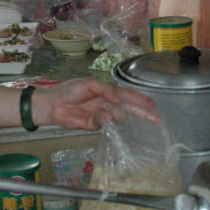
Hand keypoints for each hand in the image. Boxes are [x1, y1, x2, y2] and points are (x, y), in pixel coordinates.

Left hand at [31, 78, 158, 132]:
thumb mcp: (89, 84)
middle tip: (157, 119)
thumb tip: (119, 99)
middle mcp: (106, 103)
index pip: (127, 95)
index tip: (153, 105)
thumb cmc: (69, 90)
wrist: (52, 103)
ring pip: (117, 116)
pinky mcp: (93, 125)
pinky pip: (104, 123)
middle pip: (128, 108)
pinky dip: (105, 119)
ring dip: (116, 113)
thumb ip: (106, 90)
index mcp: (106, 91)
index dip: (140, 100)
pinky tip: (102, 116)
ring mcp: (101, 115)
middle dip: (142, 113)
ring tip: (106, 110)